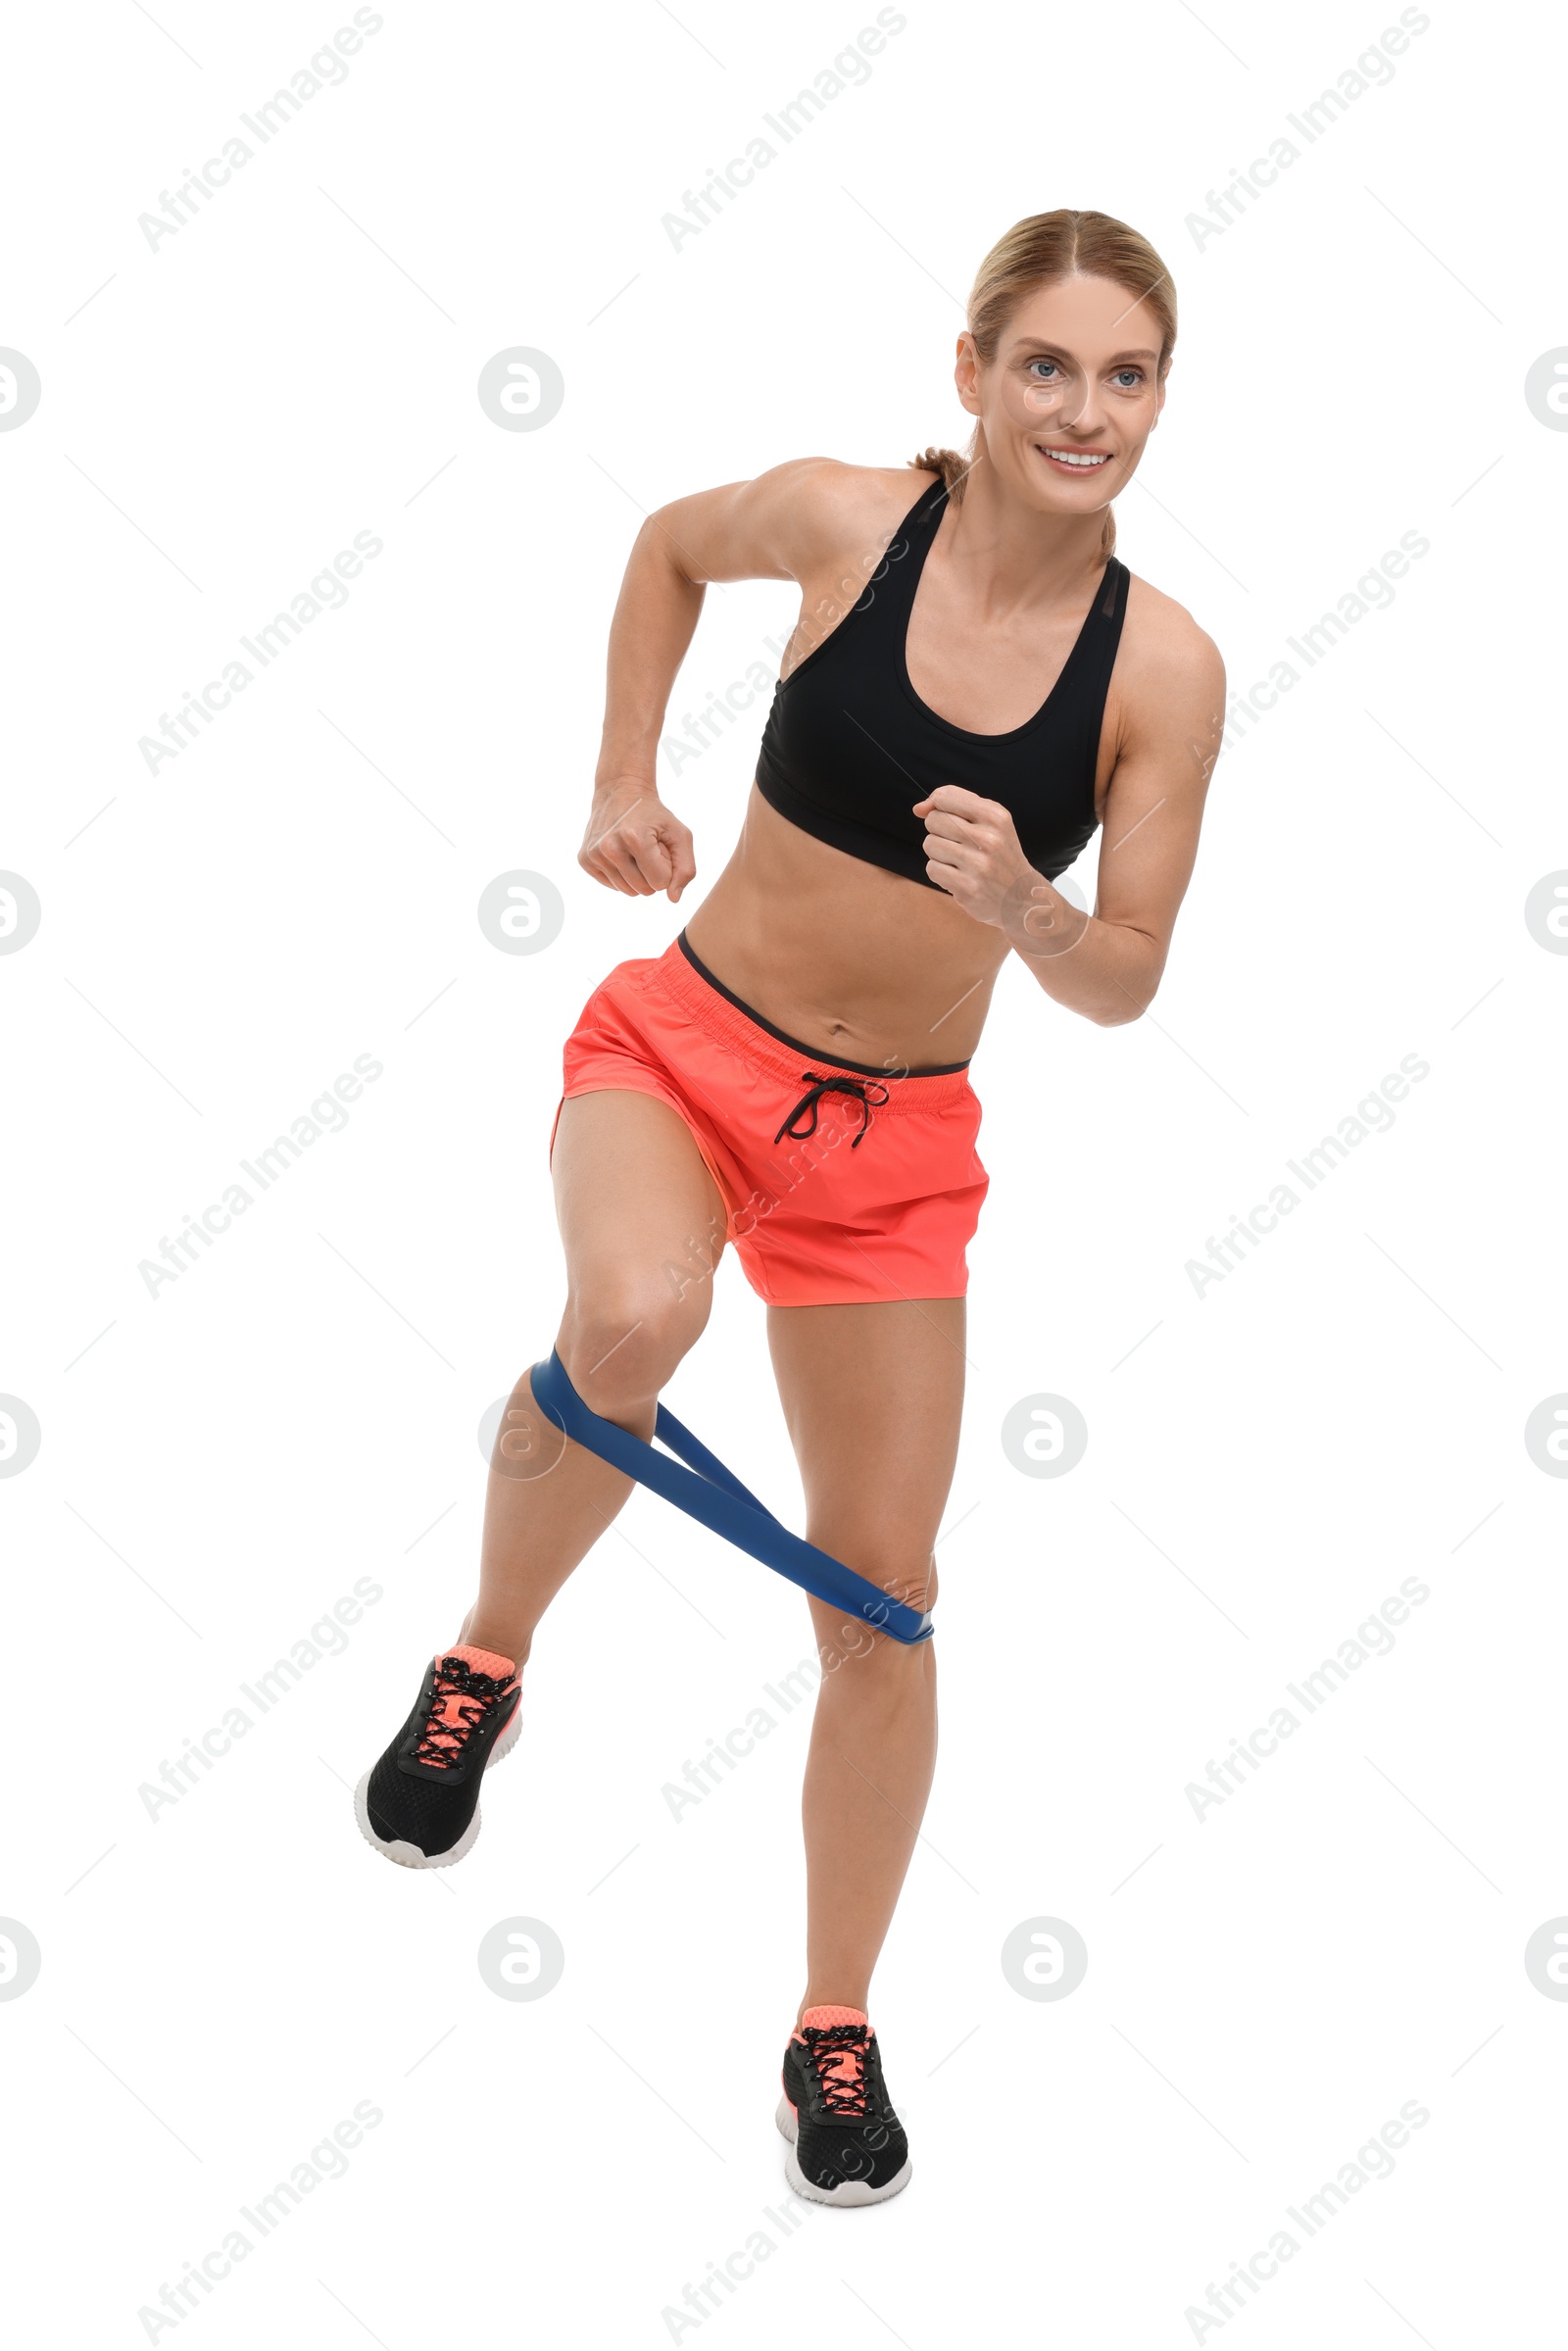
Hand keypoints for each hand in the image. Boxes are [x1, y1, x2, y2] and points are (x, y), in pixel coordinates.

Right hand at [579, 783, 695, 901]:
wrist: (620, 791)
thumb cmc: (655, 815)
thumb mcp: (680, 834)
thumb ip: (686, 868)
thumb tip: (673, 899)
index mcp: (635, 838)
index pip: (661, 883)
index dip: (666, 868)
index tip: (661, 848)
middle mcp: (610, 847)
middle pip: (644, 890)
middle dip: (653, 873)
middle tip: (649, 849)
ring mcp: (594, 854)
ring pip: (628, 891)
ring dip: (638, 876)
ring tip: (635, 851)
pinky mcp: (584, 860)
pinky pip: (613, 886)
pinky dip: (622, 875)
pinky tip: (622, 854)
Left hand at [914, 785, 1086, 954]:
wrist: (1021, 897)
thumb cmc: (998, 853)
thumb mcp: (989, 822)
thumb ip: (954, 806)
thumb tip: (918, 809)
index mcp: (995, 816)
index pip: (945, 796)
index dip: (936, 804)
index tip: (944, 815)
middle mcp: (989, 838)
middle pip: (933, 820)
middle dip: (938, 830)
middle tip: (957, 843)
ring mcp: (979, 865)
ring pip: (930, 844)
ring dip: (938, 853)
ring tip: (959, 861)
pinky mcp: (968, 888)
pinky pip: (932, 869)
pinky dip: (939, 873)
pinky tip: (958, 876)